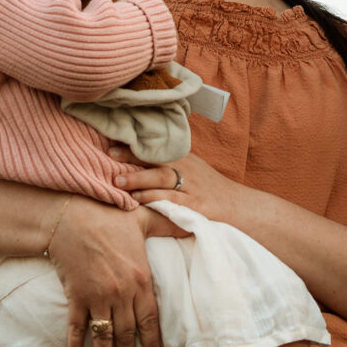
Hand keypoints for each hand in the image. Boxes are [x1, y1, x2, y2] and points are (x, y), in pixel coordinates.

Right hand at [46, 197, 165, 346]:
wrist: (72, 215)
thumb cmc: (109, 215)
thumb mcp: (144, 219)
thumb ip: (169, 226)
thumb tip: (193, 226)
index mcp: (140, 279)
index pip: (151, 320)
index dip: (153, 344)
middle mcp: (121, 293)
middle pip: (127, 334)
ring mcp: (97, 297)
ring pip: (104, 337)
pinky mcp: (76, 297)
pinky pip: (76, 328)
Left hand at [111, 152, 249, 227]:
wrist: (237, 207)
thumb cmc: (208, 188)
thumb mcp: (192, 169)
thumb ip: (169, 162)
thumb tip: (138, 155)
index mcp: (184, 158)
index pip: (157, 147)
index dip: (135, 143)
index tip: (112, 139)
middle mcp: (187, 168)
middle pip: (157, 159)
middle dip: (132, 156)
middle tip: (109, 155)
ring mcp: (191, 186)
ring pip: (162, 178)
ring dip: (138, 179)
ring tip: (117, 180)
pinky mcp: (195, 205)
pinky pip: (171, 199)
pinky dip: (154, 198)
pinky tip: (138, 199)